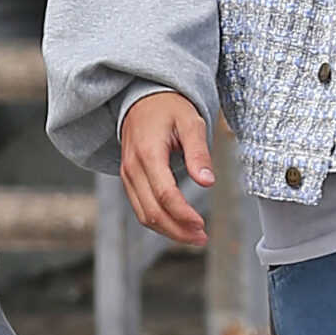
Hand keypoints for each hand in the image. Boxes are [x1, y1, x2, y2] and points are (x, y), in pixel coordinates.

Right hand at [119, 92, 213, 246]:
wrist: (143, 96)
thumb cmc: (170, 107)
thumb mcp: (191, 122)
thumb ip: (199, 153)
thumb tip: (207, 182)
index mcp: (148, 153)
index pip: (165, 195)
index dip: (183, 215)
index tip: (201, 225)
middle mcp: (133, 167)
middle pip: (152, 211)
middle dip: (177, 230)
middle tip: (201, 238)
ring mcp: (127, 174)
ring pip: (143, 214)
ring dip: (167, 230)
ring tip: (193, 237)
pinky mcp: (129, 178)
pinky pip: (140, 207)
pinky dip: (158, 220)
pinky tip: (177, 225)